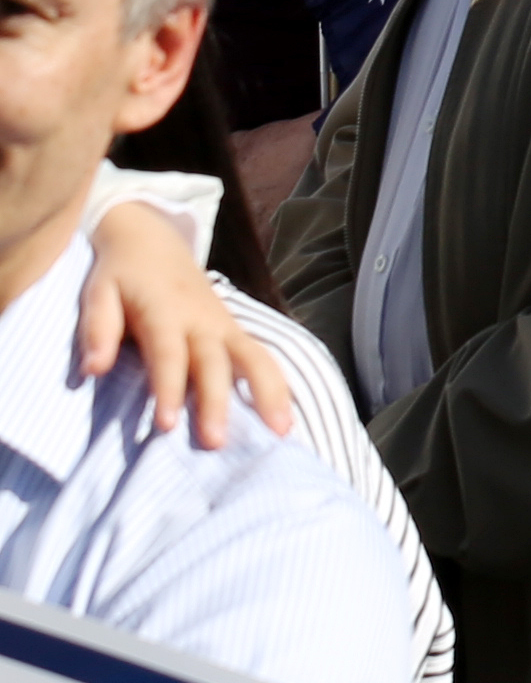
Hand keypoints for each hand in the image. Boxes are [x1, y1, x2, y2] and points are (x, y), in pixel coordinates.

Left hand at [75, 198, 290, 449]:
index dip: (169, 388)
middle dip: (217, 402)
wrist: (152, 239)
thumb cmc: (120, 274)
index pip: (169, 354)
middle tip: (216, 443)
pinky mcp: (234, 329)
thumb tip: (93, 369)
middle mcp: (202, 319)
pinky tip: (286, 416)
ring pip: (255, 357)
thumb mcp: (98, 293)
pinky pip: (262, 356)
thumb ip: (98, 329)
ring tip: (281, 431)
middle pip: (215, 363)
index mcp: (165, 310)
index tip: (168, 425)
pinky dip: (278, 384)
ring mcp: (224, 323)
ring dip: (269, 393)